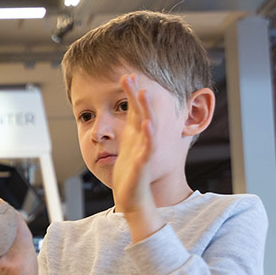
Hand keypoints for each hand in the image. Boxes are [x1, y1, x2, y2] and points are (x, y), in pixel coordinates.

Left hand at [112, 74, 164, 241]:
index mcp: (135, 136)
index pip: (134, 110)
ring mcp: (144, 151)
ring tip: (144, 93)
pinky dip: (149, 137)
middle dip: (137, 94)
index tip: (127, 75)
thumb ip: (127, 132)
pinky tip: (148, 125)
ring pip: (148, 127)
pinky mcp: (143, 164)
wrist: (133, 199)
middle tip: (132, 76)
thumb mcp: (126, 149)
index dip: (131, 93)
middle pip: (142, 112)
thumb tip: (126, 116)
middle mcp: (142, 140)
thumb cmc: (129, 175)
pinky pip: (148, 149)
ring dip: (146, 110)